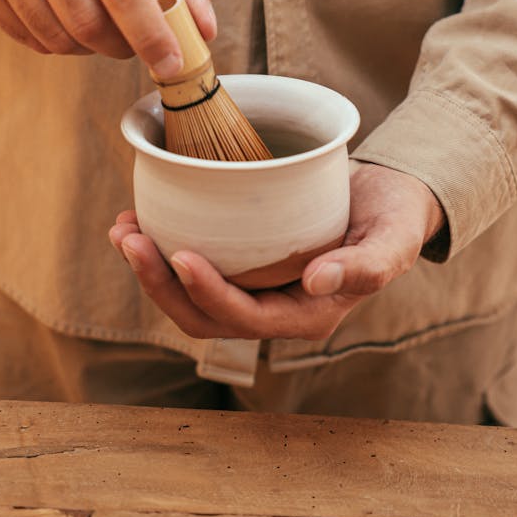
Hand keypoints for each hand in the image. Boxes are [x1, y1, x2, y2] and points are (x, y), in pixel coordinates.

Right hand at [0, 0, 214, 68]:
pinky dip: (60, 44)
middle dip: (122, 45)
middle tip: (134, 41)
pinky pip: (31, 40)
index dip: (150, 33)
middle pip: (89, 19)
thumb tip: (205, 28)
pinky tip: (67, 19)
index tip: (171, 64)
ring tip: (101, 26)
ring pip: (59, 37)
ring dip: (91, 48)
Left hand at [109, 161, 446, 340]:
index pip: (244, 317)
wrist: (389, 199)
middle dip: (159, 283)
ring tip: (123, 228)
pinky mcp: (241, 261)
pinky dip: (162, 246)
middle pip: (201, 315)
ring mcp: (253, 287)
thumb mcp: (393, 240)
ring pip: (188, 295)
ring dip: (150, 268)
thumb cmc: (394, 219)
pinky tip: (141, 216)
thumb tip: (316, 282)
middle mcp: (272, 308)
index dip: (208, 293)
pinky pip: (193, 265)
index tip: (180, 254)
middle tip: (129, 238)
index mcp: (306, 314)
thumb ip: (364, 266)